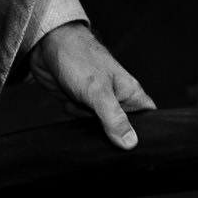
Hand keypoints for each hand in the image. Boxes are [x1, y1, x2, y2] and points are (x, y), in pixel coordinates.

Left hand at [30, 22, 154, 149]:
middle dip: (112, 135)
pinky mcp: (81, 104)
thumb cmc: (79, 58)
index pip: (149, 118)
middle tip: (100, 127)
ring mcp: (99, 102)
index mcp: (130, 92)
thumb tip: (131, 143)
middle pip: (123, 128)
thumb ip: (114, 119)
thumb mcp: (98, 92)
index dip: (149, 134)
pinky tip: (69, 104)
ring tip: (80, 105)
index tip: (141, 151)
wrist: (47, 46)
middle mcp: (117, 98)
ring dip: (88, 125)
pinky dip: (76, 119)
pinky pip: (83, 122)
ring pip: (100, 128)